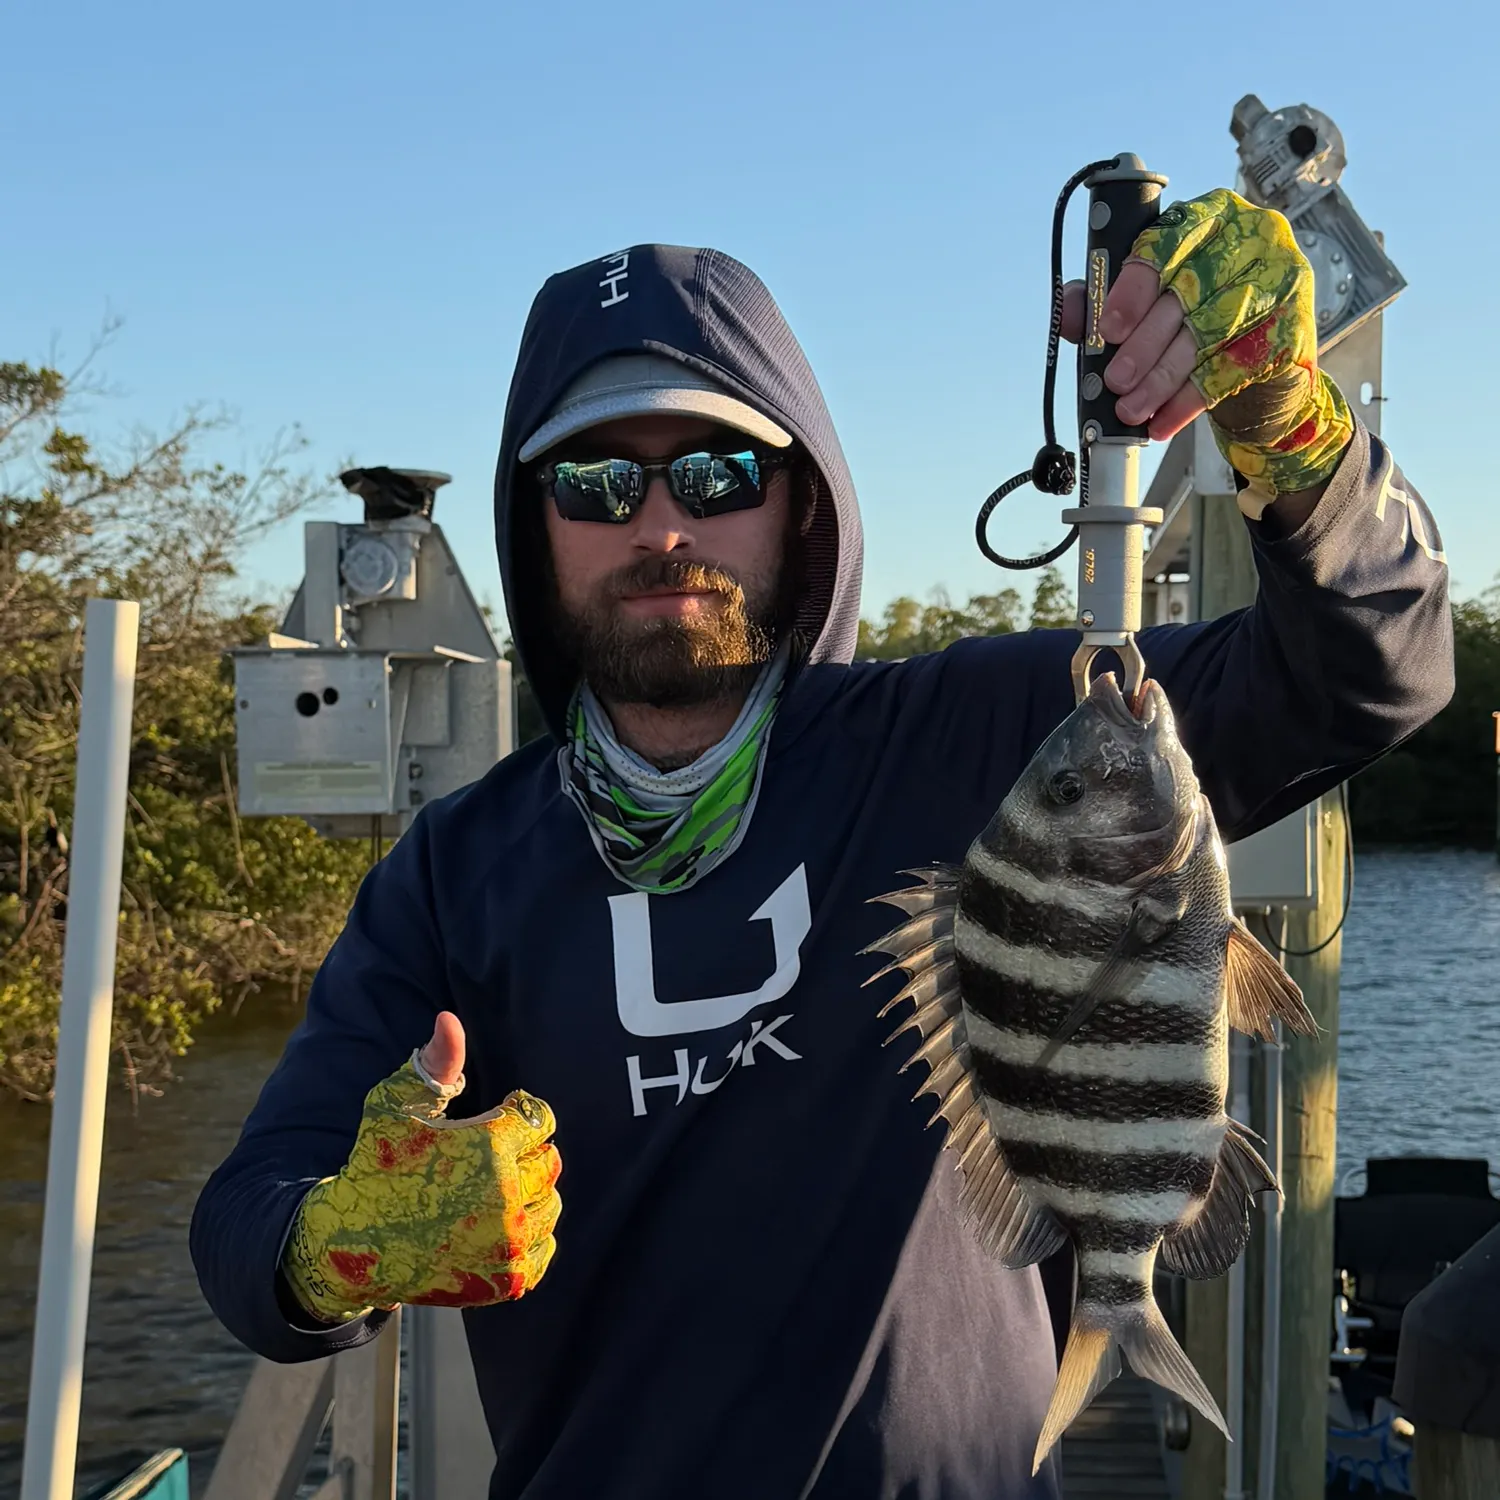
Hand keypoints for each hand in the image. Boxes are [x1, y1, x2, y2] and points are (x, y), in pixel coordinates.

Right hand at [282, 1012, 561, 1322]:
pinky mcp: (508, 1278)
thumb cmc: (375, 1167)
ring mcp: (510, 1241)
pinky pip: (545, 1247)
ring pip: (550, 1202)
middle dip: (524, 1154)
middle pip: (550, 1160)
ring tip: (490, 1190)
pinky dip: (529, 1235)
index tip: (491, 1122)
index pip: (540, 1118)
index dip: (515, 1116)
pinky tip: (497, 1225)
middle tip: (487, 1160)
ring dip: (529, 1193)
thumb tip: (449, 1017)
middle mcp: (508, 1195)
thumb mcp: (395, 1107)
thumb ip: (434, 1062)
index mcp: (490, 1146)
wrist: (350, 1246)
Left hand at [1061, 188, 1352, 502]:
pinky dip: (1191, 399)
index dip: (1134, 287)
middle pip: (1190, 292)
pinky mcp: (1293, 326)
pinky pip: (1234, 368)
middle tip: (1116, 380)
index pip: (1170, 241)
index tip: (1108, 328)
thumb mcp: (1150, 300)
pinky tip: (1162, 421)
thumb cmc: (1196, 316)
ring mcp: (1281, 280)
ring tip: (1131, 408)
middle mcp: (1253, 237)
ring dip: (1164, 377)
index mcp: (1211, 216)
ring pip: (1211, 333)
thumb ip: (1104, 299)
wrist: (1261, 358)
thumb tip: (1065, 312)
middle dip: (1145, 344)